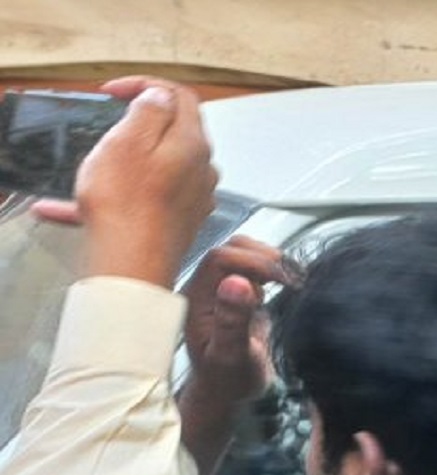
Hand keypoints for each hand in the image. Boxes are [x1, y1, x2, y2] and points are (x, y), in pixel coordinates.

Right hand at [33, 76, 217, 287]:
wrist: (132, 266)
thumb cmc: (126, 207)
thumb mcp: (128, 140)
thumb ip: (148, 111)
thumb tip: (160, 97)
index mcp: (192, 143)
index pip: (179, 95)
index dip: (146, 85)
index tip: (115, 91)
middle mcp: (201, 169)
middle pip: (174, 130)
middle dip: (137, 123)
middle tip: (107, 127)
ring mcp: (193, 196)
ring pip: (159, 165)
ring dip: (125, 161)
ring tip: (93, 169)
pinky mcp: (180, 220)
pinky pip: (149, 197)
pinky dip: (120, 194)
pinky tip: (74, 208)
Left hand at [177, 237, 289, 474]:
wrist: (228, 395)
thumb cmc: (227, 381)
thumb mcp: (232, 356)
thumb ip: (233, 321)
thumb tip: (237, 282)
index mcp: (196, 298)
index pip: (221, 258)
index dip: (253, 262)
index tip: (282, 281)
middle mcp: (205, 288)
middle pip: (232, 248)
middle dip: (265, 258)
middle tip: (291, 281)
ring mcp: (221, 289)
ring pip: (244, 252)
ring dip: (271, 261)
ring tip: (291, 283)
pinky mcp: (237, 293)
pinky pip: (253, 266)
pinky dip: (273, 269)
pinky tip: (287, 285)